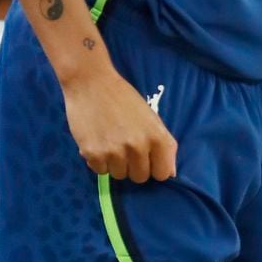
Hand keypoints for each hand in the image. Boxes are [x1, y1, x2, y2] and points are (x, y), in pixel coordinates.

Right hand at [62, 65, 176, 182]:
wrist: (91, 83)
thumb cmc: (123, 97)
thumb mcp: (150, 117)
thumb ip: (163, 144)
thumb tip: (171, 173)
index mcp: (156, 136)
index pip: (163, 173)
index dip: (155, 167)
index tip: (147, 157)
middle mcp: (138, 147)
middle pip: (140, 177)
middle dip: (134, 166)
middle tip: (126, 146)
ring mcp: (115, 153)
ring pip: (119, 175)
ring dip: (115, 163)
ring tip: (110, 140)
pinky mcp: (93, 155)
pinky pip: (100, 171)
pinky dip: (99, 160)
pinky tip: (98, 141)